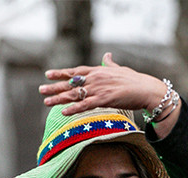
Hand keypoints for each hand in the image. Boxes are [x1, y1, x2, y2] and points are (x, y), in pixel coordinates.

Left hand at [39, 53, 179, 133]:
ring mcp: (99, 89)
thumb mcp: (119, 69)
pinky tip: (64, 112)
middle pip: (71, 83)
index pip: (75, 71)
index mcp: (98, 71)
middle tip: (41, 90)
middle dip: (54, 87)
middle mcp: (95, 78)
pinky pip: (85, 105)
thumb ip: (110, 63)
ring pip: (75, 94)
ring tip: (46, 102)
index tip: (48, 74)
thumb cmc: (134, 80)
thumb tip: (107, 55)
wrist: (146, 89)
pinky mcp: (104, 99)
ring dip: (59, 99)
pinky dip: (74, 109)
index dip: (61, 73)